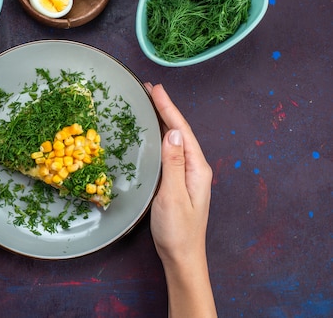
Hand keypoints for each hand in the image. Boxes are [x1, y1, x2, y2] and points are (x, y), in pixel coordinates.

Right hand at [146, 83, 216, 316]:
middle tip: (148, 89)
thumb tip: (175, 132)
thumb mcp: (173, 196)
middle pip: (180, 132)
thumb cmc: (177, 230)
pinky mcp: (176, 182)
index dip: (168, 108)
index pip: (182, 131)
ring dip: (162, 120)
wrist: (182, 257)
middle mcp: (194, 168)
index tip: (155, 88)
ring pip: (174, 140)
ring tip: (148, 104)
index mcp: (197, 168)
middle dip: (165, 109)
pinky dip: (159, 137)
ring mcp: (186, 175)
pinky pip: (168, 152)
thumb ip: (174, 164)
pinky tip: (150, 134)